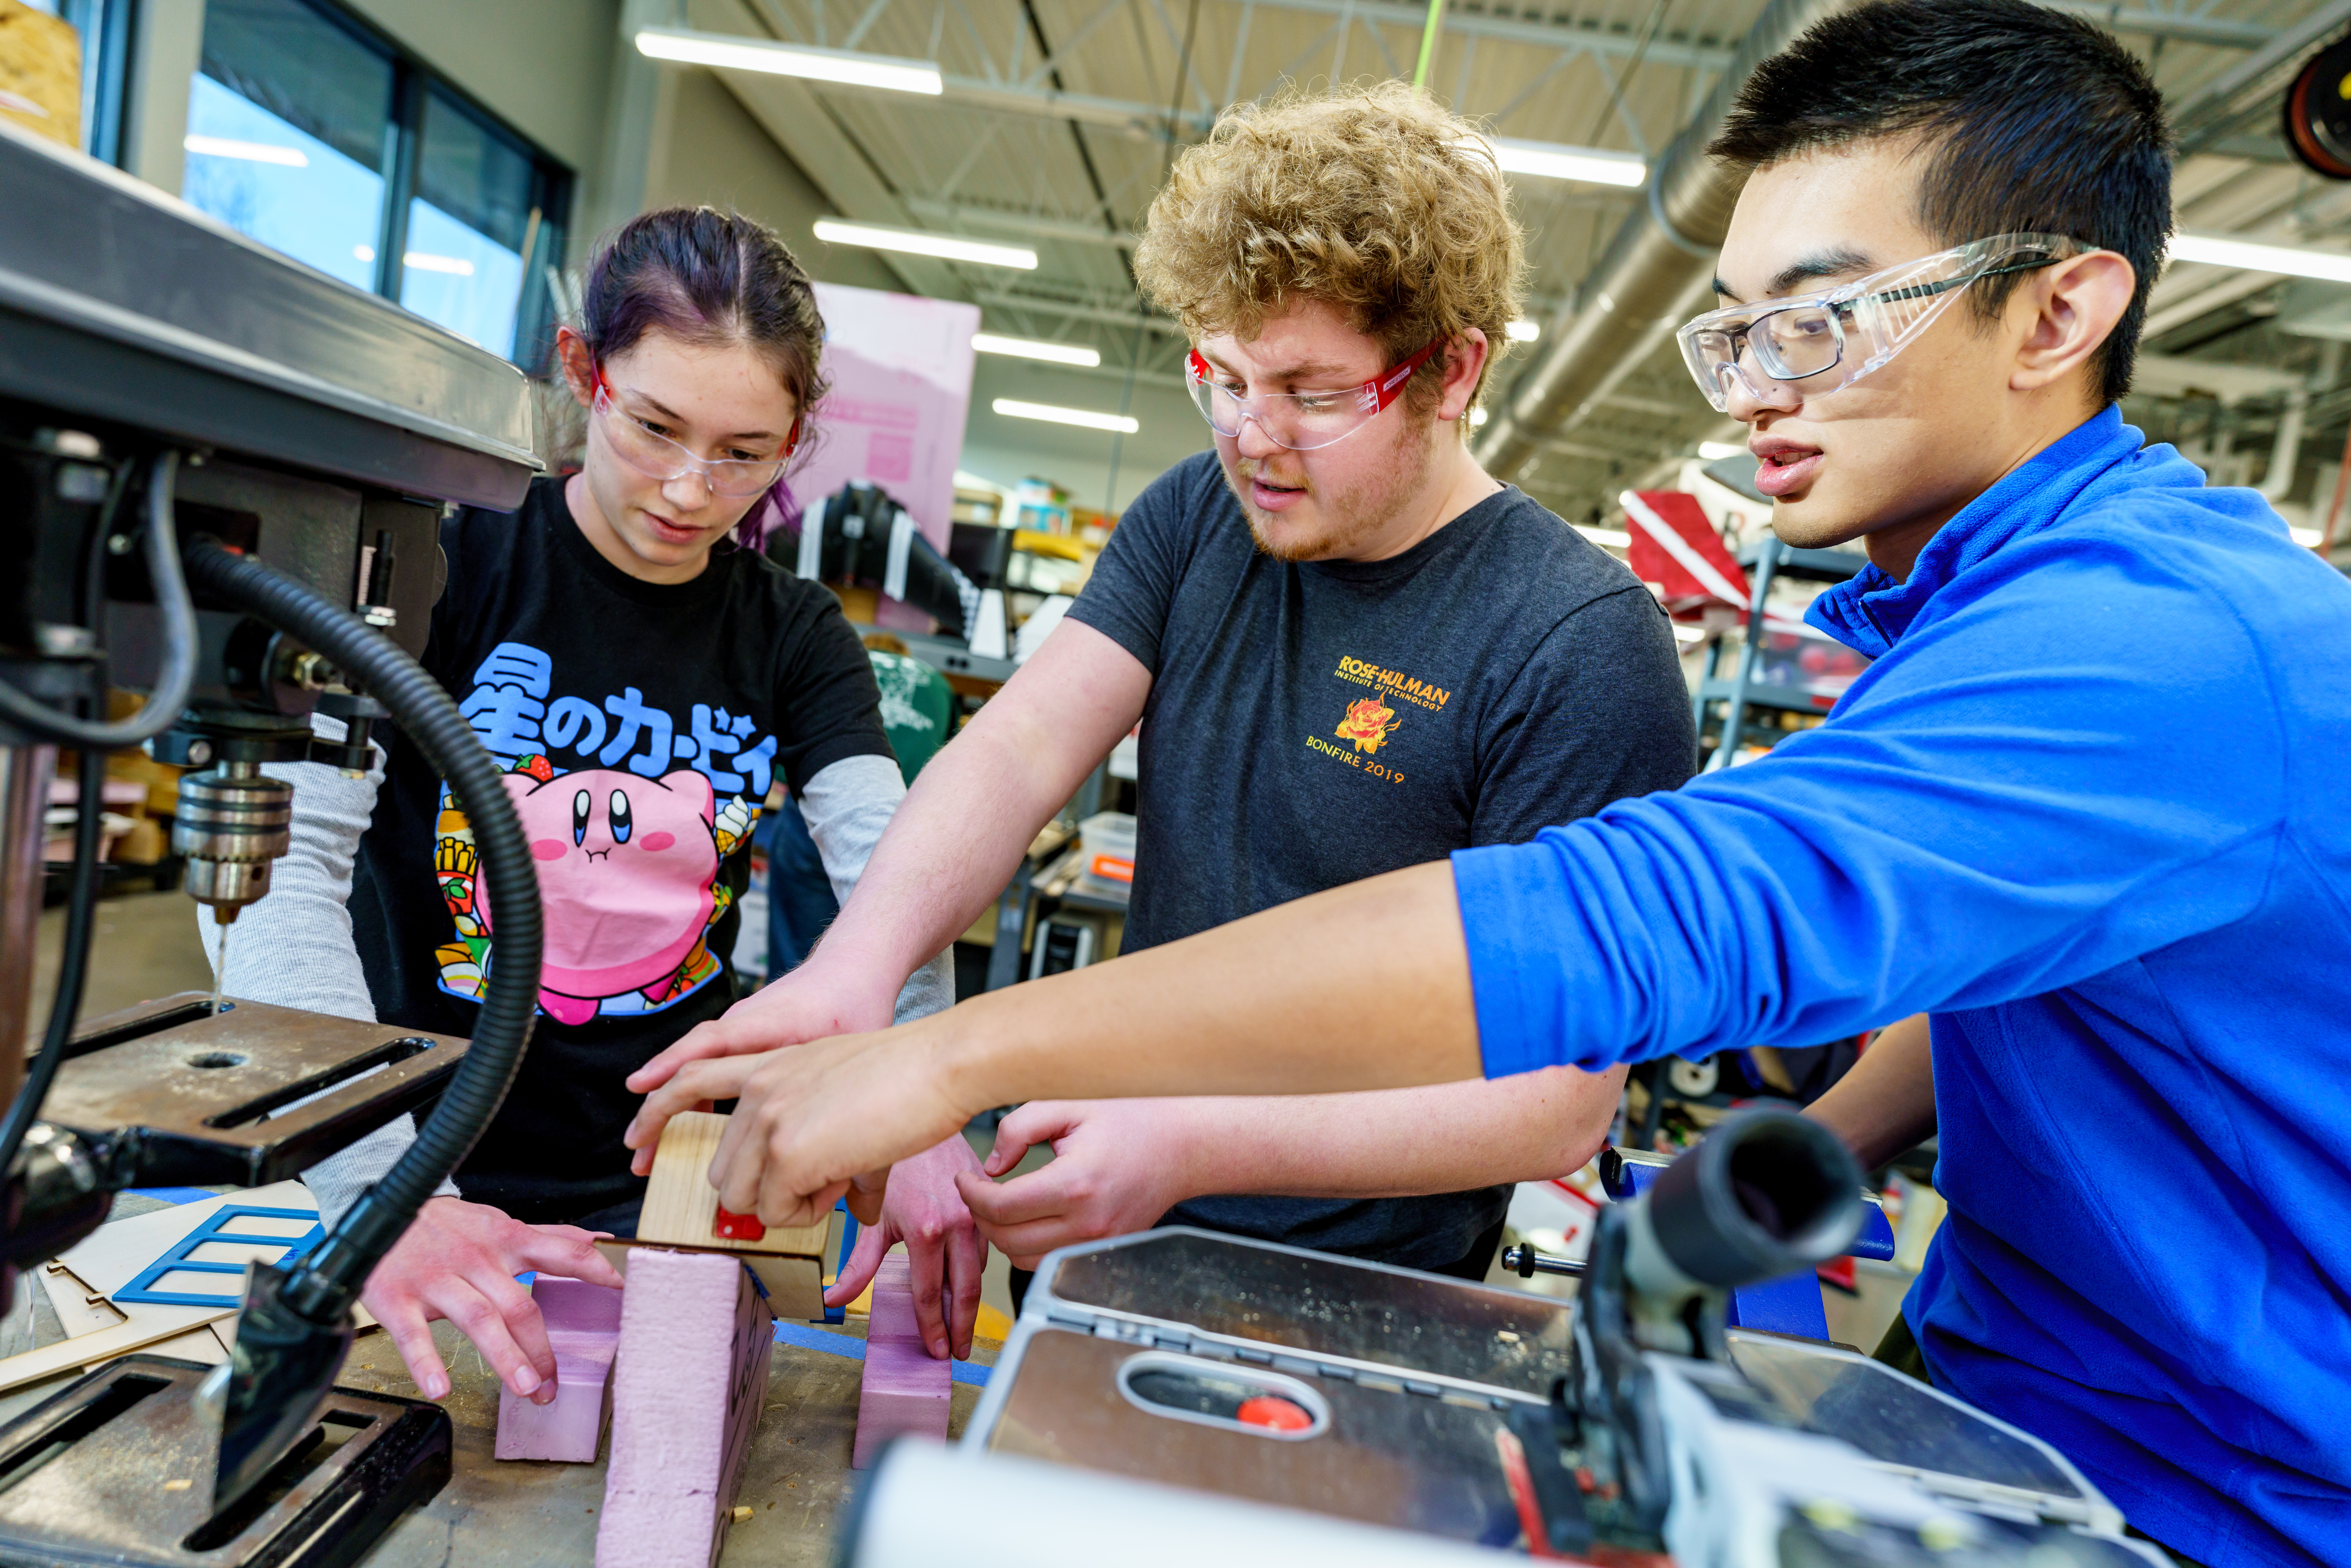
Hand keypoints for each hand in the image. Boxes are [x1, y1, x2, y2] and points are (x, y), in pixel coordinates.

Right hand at [359, 1196, 625, 1402]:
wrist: (379, 1210)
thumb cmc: (445, 1226)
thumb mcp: (497, 1223)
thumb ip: (547, 1237)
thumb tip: (596, 1242)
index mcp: (506, 1240)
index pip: (562, 1253)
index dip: (595, 1270)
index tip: (623, 1292)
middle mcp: (476, 1259)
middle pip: (519, 1304)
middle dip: (540, 1348)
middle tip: (552, 1385)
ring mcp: (437, 1279)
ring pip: (478, 1318)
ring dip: (504, 1356)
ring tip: (525, 1388)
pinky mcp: (397, 1297)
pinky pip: (414, 1332)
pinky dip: (426, 1362)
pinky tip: (440, 1388)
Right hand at [623, 958, 896, 1171]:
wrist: (853, 968)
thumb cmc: (856, 1004)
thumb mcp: (857, 1044)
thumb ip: (849, 1095)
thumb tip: (858, 1167)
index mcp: (768, 1022)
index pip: (711, 1039)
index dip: (673, 1063)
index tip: (640, 1087)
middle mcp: (742, 1024)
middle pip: (688, 1063)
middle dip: (658, 1107)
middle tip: (634, 1148)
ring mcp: (738, 1033)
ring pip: (692, 1073)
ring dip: (668, 1112)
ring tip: (647, 1157)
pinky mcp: (741, 1043)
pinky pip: (706, 1074)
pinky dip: (690, 1103)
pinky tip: (680, 1137)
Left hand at [623, 1026, 968, 1228]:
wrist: (938, 1065)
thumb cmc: (912, 1078)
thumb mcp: (850, 1096)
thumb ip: (829, 1141)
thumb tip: (852, 1208)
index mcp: (770, 1064)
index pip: (688, 1081)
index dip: (656, 1117)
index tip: (637, 1150)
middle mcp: (759, 1089)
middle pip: (723, 1173)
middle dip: (768, 1193)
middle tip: (821, 1181)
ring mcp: (768, 1120)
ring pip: (744, 1199)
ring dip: (790, 1206)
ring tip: (837, 1180)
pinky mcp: (787, 1152)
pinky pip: (780, 1212)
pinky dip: (812, 1214)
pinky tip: (844, 1183)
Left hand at [824, 1137, 988, 1358]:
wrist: (918, 1113)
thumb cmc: (891, 1164)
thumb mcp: (870, 1217)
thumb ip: (857, 1265)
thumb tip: (832, 1300)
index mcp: (925, 1230)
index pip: (930, 1294)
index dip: (933, 1328)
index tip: (937, 1351)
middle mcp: (957, 1224)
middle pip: (965, 1292)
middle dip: (963, 1328)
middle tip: (959, 1353)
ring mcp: (977, 1213)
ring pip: (979, 1270)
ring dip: (972, 1301)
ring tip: (964, 1326)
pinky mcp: (988, 1204)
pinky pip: (988, 1247)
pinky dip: (979, 1269)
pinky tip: (969, 1284)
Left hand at [955, 1101, 1203, 1269]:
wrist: (1181, 1145)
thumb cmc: (1128, 1118)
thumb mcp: (1068, 1104)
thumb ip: (1019, 1128)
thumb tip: (991, 1165)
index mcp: (1075, 1183)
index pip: (1001, 1207)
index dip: (970, 1195)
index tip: (964, 1178)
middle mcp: (1088, 1222)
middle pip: (1006, 1241)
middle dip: (980, 1217)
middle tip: (975, 1191)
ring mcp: (1099, 1242)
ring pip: (1025, 1260)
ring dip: (1002, 1236)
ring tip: (999, 1205)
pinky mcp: (1105, 1250)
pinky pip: (1050, 1262)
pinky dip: (1029, 1246)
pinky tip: (1027, 1218)